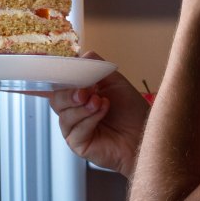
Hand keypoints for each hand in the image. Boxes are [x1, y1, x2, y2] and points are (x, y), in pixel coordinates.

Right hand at [40, 52, 149, 177]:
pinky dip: (89, 119)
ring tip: (100, 102)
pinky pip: (75, 131)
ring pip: (64, 116)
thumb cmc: (130, 109)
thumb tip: (80, 56)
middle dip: (70, 94)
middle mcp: (73, 112)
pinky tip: (103, 112)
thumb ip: (95, 67)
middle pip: (56, 100)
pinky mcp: (78, 144)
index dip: (60, 79)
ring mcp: (74, 129)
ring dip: (83, 107)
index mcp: (77, 95)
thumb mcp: (113, 81)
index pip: (59, 86)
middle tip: (86, 92)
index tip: (68, 73)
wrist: (144, 131)